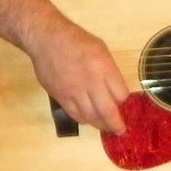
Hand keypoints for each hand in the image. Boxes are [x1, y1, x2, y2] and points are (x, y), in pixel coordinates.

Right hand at [30, 19, 131, 134]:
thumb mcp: (101, 50)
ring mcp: (74, 92)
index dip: (124, 103)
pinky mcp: (61, 97)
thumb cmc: (76, 40)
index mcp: (104, 68)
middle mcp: (90, 82)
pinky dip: (84, 120)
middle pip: (108, 112)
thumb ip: (110, 71)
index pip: (121, 95)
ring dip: (100, 125)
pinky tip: (88, 118)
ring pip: (91, 117)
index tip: (125, 105)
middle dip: (116, 124)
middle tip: (120, 130)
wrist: (46, 40)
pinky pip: (75, 115)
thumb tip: (116, 92)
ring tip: (105, 126)